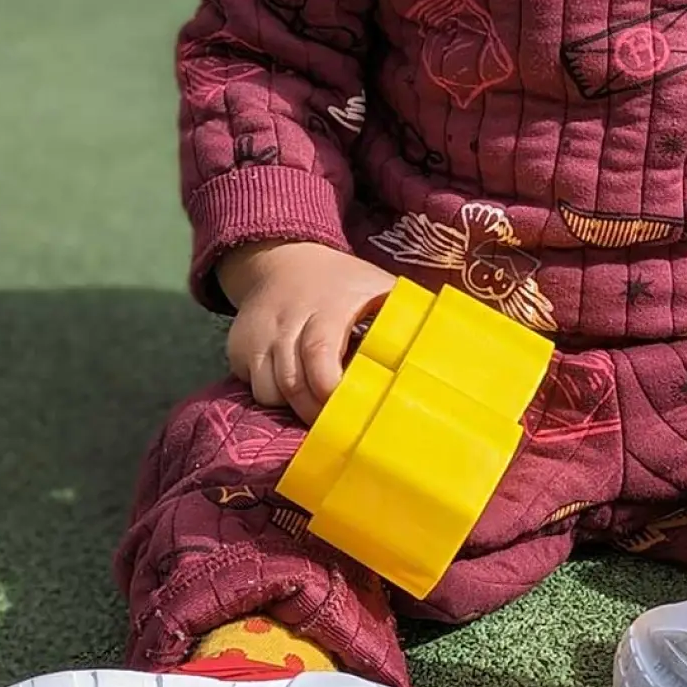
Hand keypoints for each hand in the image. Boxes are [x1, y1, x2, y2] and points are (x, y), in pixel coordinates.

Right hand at [217, 240, 397, 423]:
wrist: (282, 258)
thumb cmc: (344, 282)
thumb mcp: (378, 286)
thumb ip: (404, 315)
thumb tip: (448, 348)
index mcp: (327, 306)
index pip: (320, 352)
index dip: (330, 387)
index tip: (348, 408)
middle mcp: (287, 319)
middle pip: (292, 381)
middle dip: (314, 412)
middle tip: (339, 428)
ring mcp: (258, 333)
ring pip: (268, 391)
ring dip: (293, 407)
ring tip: (318, 407)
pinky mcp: (238, 346)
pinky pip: (250, 386)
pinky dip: (271, 396)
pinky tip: (293, 390)